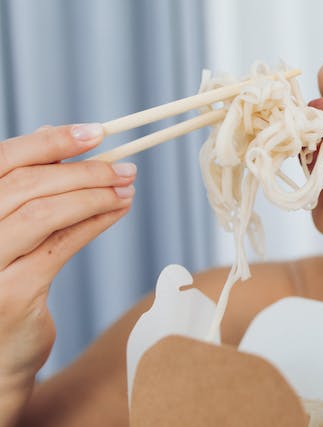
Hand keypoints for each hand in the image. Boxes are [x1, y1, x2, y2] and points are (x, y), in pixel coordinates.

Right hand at [0, 124, 136, 425]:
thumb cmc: (1, 283)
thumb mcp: (3, 232)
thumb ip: (20, 190)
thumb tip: (54, 138)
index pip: (1, 161)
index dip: (50, 142)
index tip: (95, 133)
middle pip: (26, 184)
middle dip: (84, 171)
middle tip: (124, 168)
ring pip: (45, 212)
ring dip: (95, 195)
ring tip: (127, 187)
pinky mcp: (11, 293)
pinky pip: (62, 244)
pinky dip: (96, 222)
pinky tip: (118, 211)